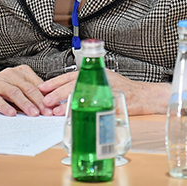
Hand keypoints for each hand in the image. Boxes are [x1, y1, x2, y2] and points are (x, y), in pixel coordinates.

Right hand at [0, 65, 50, 116]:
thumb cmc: (4, 88)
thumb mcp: (20, 87)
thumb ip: (32, 94)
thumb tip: (50, 106)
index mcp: (21, 72)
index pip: (37, 84)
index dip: (47, 96)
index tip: (54, 106)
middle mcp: (11, 75)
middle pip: (28, 88)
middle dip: (39, 101)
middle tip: (47, 112)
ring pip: (15, 93)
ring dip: (26, 104)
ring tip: (34, 113)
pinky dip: (6, 107)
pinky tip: (12, 113)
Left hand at [39, 69, 169, 115]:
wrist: (144, 96)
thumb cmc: (124, 91)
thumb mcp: (103, 82)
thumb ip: (87, 86)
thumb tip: (66, 97)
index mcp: (94, 73)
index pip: (70, 75)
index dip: (55, 81)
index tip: (42, 87)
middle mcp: (97, 78)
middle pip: (72, 83)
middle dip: (56, 92)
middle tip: (45, 100)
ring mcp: (104, 88)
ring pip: (80, 92)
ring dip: (65, 102)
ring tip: (54, 109)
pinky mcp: (110, 99)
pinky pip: (92, 104)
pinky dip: (82, 109)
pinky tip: (73, 114)